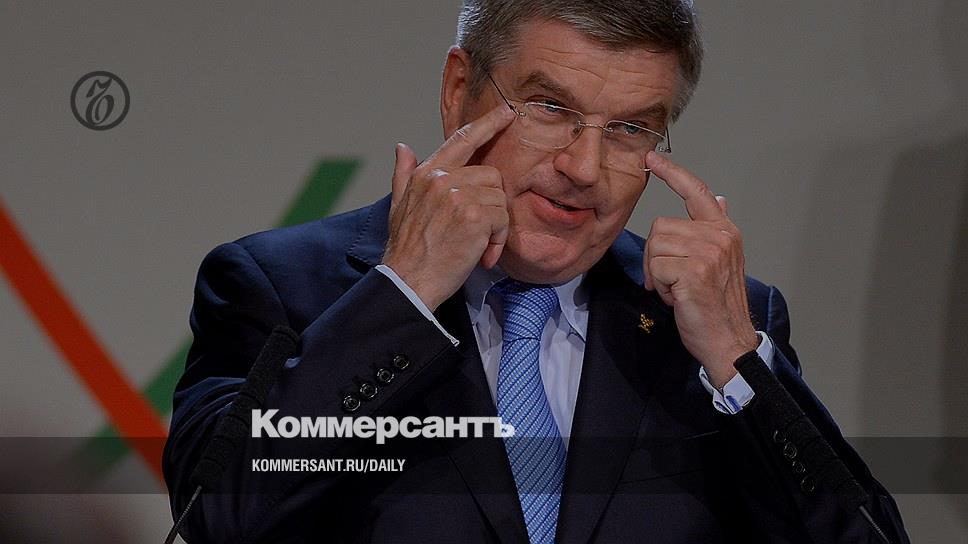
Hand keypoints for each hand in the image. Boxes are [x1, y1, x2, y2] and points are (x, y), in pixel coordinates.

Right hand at [383, 105, 515, 310]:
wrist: (408, 281)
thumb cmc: (407, 251)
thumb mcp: (398, 207)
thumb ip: (403, 175)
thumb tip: (402, 147)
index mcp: (426, 174)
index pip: (462, 140)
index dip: (488, 124)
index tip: (507, 113)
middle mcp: (441, 179)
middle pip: (492, 175)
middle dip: (492, 205)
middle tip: (480, 233)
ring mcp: (458, 195)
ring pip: (500, 198)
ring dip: (496, 227)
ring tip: (477, 247)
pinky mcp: (474, 216)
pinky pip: (502, 219)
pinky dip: (498, 241)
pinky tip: (482, 255)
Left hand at [643, 151, 758, 388]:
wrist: (729, 341)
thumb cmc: (717, 305)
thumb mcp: (719, 262)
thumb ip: (713, 230)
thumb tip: (718, 199)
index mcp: (724, 230)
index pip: (697, 191)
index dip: (673, 173)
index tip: (653, 159)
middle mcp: (720, 236)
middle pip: (660, 226)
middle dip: (656, 256)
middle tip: (671, 280)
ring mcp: (709, 252)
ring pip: (656, 246)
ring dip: (658, 273)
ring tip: (678, 290)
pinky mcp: (695, 271)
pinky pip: (658, 268)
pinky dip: (661, 287)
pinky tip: (678, 298)